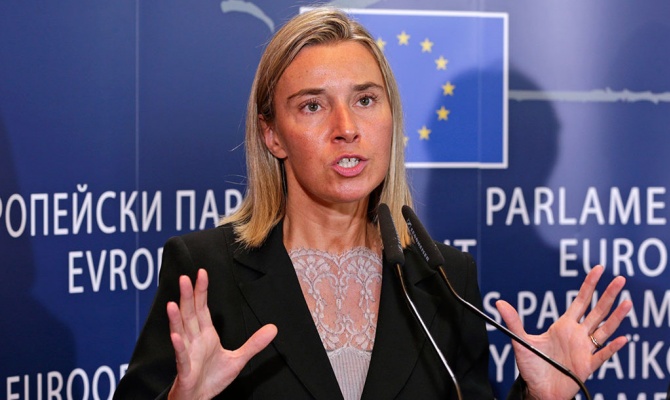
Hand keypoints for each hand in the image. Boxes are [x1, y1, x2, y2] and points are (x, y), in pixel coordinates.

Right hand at [166, 269, 276, 399]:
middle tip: (185, 277)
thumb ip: (254, 344)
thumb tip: (273, 328)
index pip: (202, 308)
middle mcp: (194, 340)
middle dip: (187, 296)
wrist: (199, 399)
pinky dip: (178, 346)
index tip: (201, 273)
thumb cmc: (212, 378)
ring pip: (180, 332)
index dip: (201, 291)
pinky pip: (181, 356)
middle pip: (189, 314)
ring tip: (173, 304)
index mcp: (205, 335)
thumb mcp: (238, 360)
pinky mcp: (185, 370)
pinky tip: (174, 336)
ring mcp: (188, 354)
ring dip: (176, 318)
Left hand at [496, 265, 631, 399]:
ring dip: (616, 317)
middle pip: (597, 311)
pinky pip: (602, 355)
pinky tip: (621, 339)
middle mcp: (577, 335)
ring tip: (628, 302)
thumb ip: (513, 321)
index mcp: (564, 326)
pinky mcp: (587, 366)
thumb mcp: (520, 341)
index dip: (590, 284)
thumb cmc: (531, 366)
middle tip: (620, 279)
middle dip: (608, 295)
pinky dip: (612, 348)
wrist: (538, 390)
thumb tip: (499, 302)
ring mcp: (584, 349)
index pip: (581, 300)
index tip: (599, 269)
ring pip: (605, 329)